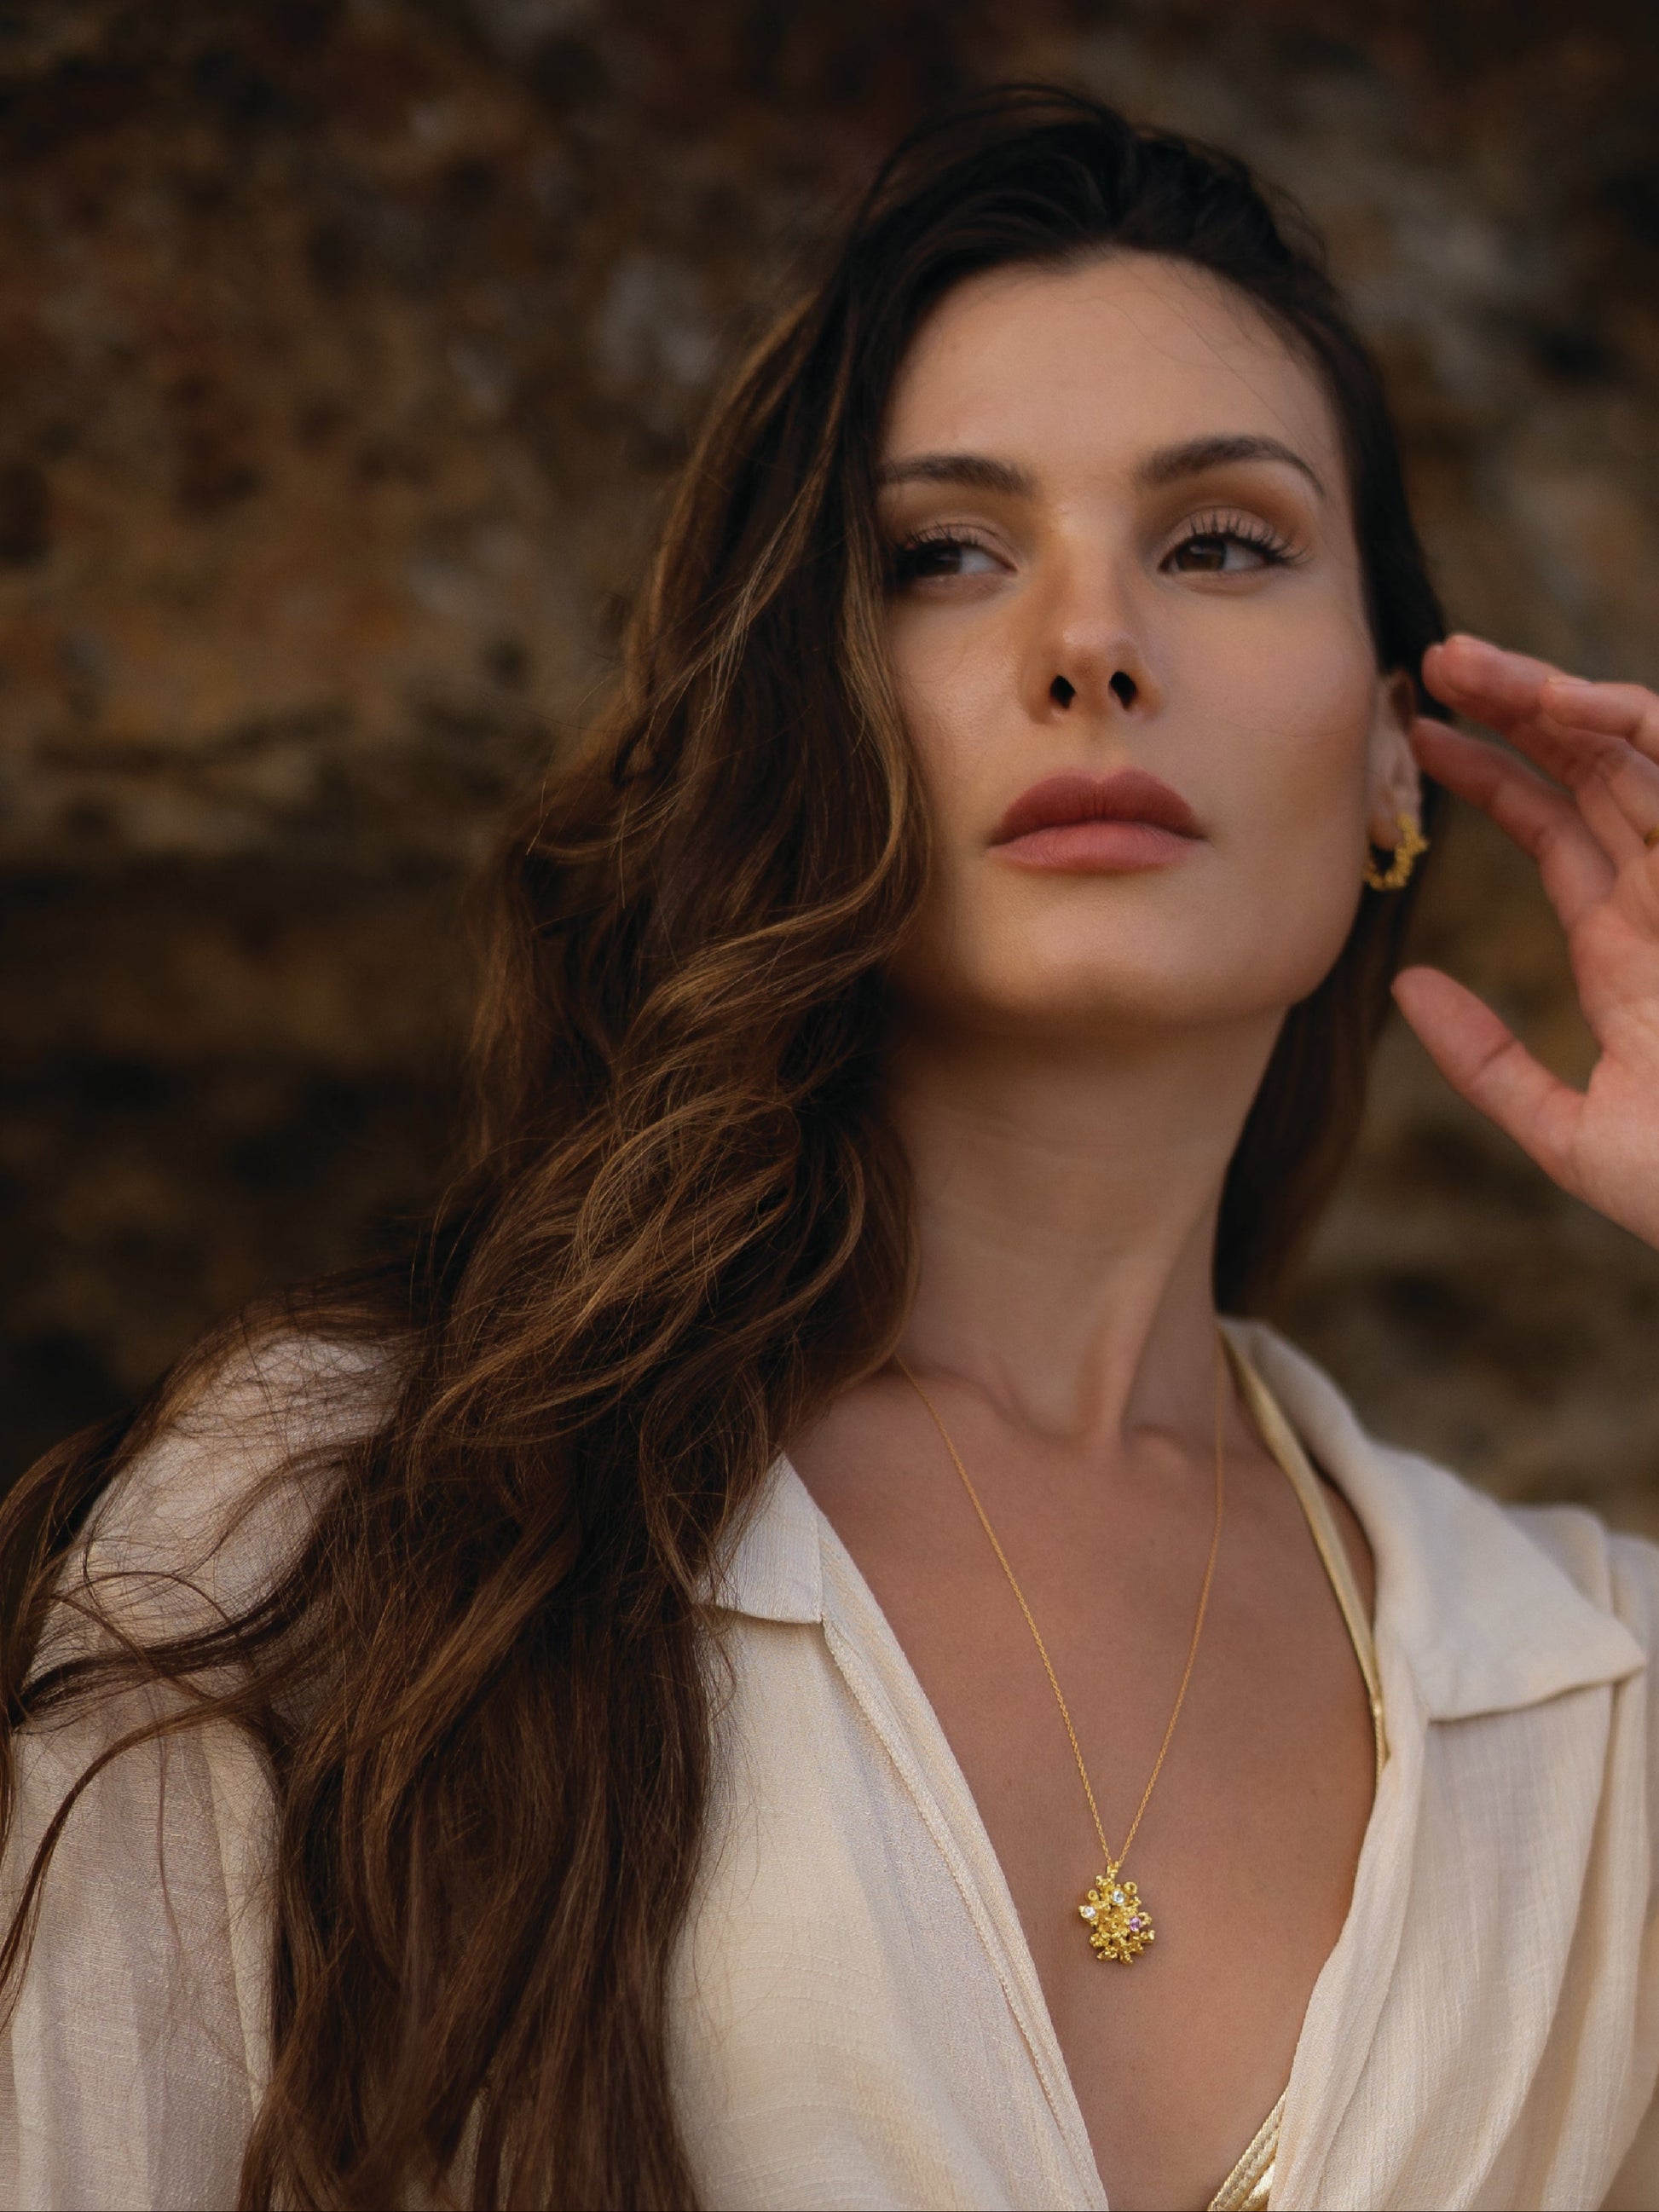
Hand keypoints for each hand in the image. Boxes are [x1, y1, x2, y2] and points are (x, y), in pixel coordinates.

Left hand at [1395, 632, 1658, 1250]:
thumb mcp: (1569, 1132)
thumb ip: (1488, 1063)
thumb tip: (1406, 988)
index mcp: (1631, 953)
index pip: (1556, 836)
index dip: (1491, 780)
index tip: (1417, 741)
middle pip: (1588, 775)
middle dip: (1513, 712)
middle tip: (1430, 662)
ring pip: (1629, 754)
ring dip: (1548, 696)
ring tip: (1461, 661)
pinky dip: (1624, 725)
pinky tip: (1553, 697)